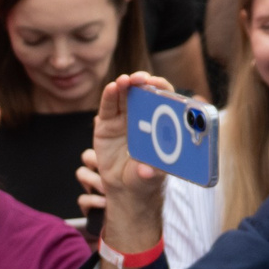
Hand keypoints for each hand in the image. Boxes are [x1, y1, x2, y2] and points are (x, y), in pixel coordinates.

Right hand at [89, 72, 170, 268]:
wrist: (125, 189)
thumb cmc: (145, 179)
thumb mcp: (150, 178)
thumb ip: (150, 173)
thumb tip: (148, 170)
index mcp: (159, 122)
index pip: (162, 98)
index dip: (161, 88)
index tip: (158, 85)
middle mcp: (142, 116)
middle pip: (142, 91)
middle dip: (142, 81)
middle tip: (142, 79)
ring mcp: (123, 118)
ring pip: (124, 95)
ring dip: (125, 84)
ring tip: (125, 81)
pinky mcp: (106, 124)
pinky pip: (108, 106)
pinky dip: (110, 96)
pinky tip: (112, 89)